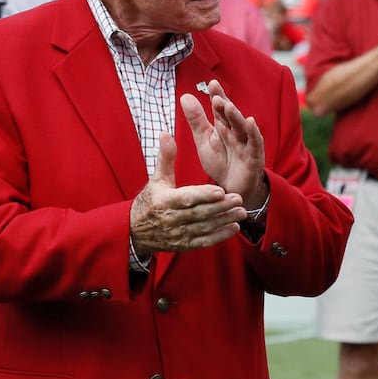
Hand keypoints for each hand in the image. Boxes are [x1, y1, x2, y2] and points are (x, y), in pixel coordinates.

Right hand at [129, 132, 246, 255]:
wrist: (135, 231)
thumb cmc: (150, 201)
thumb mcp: (156, 179)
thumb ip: (165, 157)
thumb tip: (166, 133)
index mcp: (165, 201)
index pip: (187, 198)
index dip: (204, 196)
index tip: (220, 191)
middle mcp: (171, 219)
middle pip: (199, 214)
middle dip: (220, 207)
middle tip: (239, 198)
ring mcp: (178, 234)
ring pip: (204, 228)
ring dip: (224, 220)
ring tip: (242, 212)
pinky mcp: (184, 245)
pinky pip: (204, 241)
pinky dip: (220, 236)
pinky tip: (234, 227)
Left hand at [180, 80, 266, 207]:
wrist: (231, 188)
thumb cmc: (221, 163)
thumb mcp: (204, 141)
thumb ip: (196, 120)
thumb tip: (185, 96)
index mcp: (223, 127)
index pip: (220, 109)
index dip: (217, 96)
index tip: (211, 83)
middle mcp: (236, 132)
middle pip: (231, 116)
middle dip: (225, 106)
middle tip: (215, 96)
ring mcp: (246, 144)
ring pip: (242, 128)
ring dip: (236, 116)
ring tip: (228, 106)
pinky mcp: (254, 157)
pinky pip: (255, 144)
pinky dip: (254, 133)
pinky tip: (251, 122)